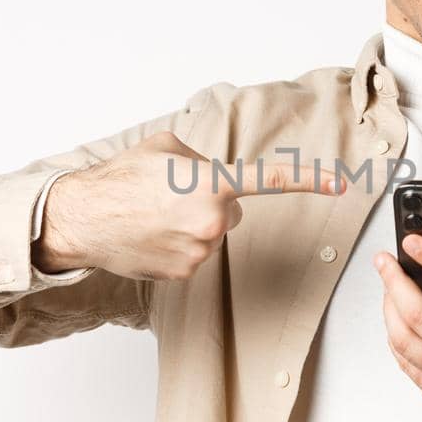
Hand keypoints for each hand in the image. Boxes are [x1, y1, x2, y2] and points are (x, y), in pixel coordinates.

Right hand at [37, 131, 343, 279]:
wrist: (81, 219)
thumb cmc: (120, 179)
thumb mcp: (166, 149)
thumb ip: (203, 160)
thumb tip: (215, 176)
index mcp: (213, 183)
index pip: (272, 180)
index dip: (310, 180)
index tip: (340, 182)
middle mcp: (213, 220)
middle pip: (232, 211)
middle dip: (210, 203)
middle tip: (170, 197)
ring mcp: (201, 250)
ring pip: (212, 234)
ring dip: (191, 225)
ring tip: (154, 216)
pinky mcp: (186, 272)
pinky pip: (195, 254)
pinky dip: (177, 246)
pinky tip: (151, 237)